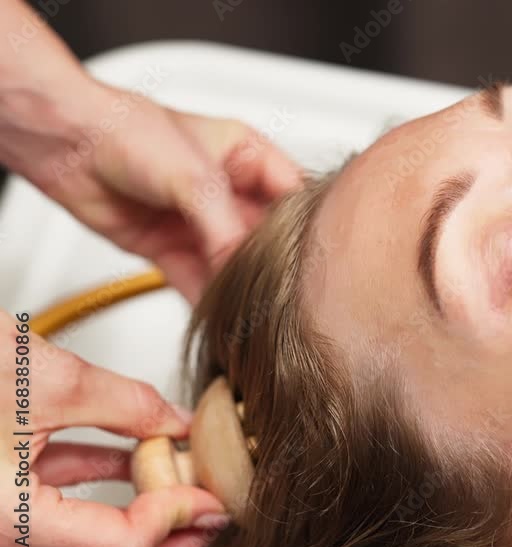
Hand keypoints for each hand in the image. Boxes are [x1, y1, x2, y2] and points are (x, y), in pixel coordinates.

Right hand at [0, 311, 228, 546]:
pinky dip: (103, 478)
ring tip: (186, 475)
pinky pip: (58, 497)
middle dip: (164, 528)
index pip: (118, 546)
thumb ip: (125, 404)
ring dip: (140, 502)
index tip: (210, 491)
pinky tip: (140, 456)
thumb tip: (176, 420)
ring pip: (85, 527)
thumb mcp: (44, 379)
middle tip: (209, 504)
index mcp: (3, 524)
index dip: (175, 517)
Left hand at [17, 80, 302, 301]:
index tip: (311, 259)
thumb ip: (225, 228)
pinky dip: (207, 301)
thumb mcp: (194, 177)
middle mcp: (228, 191)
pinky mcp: (171, 247)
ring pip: (231, 263)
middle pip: (264, 238)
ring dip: (240, 288)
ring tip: (253, 312)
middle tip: (283, 295)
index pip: (294, 199)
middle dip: (272, 266)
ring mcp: (199, 221)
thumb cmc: (126, 130)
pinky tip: (220, 318)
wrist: (66, 143)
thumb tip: (244, 270)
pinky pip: (197, 279)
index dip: (305, 229)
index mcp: (248, 158)